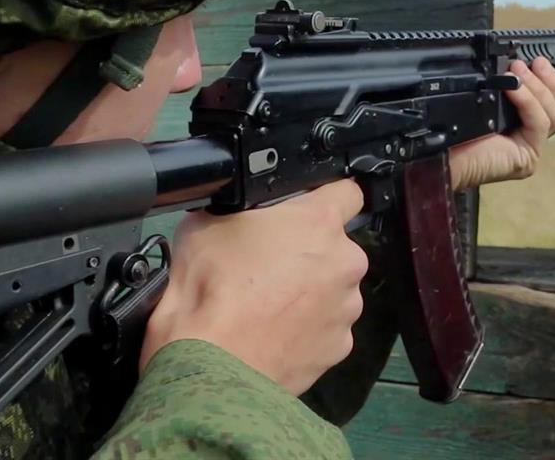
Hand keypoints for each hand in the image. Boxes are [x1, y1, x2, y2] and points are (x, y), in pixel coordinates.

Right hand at [141, 180, 367, 394]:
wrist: (209, 362)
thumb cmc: (209, 287)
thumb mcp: (206, 222)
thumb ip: (239, 210)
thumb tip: (241, 213)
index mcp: (320, 223)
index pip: (347, 192)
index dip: (326, 196)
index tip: (309, 209)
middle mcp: (345, 263)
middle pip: (336, 249)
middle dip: (310, 254)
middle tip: (270, 268)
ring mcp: (346, 309)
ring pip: (334, 291)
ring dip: (311, 294)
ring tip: (268, 309)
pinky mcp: (339, 348)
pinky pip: (326, 330)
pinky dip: (307, 331)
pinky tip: (274, 336)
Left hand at [449, 56, 554, 189]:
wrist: (439, 156)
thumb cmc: (455, 130)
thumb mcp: (486, 102)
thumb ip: (509, 90)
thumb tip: (521, 68)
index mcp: (523, 129)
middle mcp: (530, 141)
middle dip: (553, 81)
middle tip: (536, 62)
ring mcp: (530, 150)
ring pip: (554, 114)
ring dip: (537, 86)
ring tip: (518, 70)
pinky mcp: (526, 157)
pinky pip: (539, 121)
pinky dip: (527, 100)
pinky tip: (513, 88)